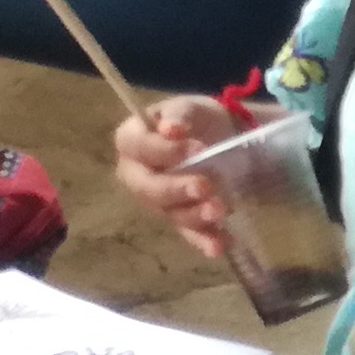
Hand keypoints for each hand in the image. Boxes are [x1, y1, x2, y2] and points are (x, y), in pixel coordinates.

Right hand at [111, 95, 244, 255]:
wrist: (223, 138)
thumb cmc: (197, 120)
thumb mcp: (190, 108)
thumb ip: (178, 115)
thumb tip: (170, 128)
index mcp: (132, 141)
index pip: (137, 148)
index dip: (163, 150)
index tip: (196, 147)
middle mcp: (137, 176)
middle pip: (148, 188)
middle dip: (176, 188)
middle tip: (205, 186)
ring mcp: (159, 202)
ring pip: (170, 213)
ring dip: (194, 215)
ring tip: (220, 209)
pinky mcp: (180, 221)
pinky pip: (189, 234)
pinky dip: (204, 241)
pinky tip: (219, 246)